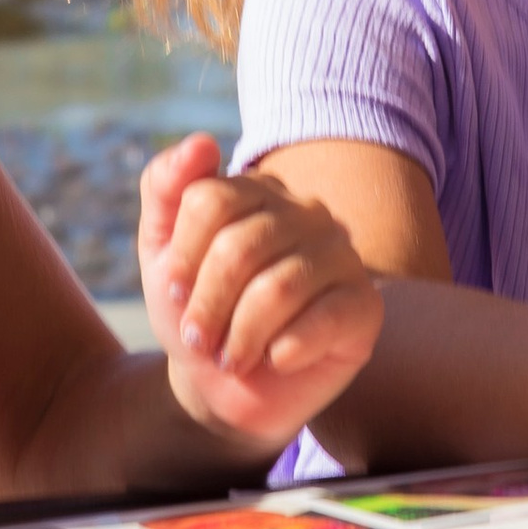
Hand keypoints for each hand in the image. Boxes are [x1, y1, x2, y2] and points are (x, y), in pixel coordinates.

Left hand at [139, 134, 384, 447]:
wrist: (224, 387)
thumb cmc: (198, 312)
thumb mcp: (162, 252)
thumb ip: (166, 188)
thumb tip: (203, 140)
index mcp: (260, 192)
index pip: (212, 200)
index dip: (184, 256)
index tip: (176, 294)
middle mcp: (308, 213)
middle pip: (241, 246)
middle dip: (208, 303)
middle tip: (199, 338)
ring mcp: (342, 256)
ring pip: (279, 287)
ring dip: (240, 335)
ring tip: (231, 357)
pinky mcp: (364, 306)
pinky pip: (324, 319)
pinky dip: (284, 349)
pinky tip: (276, 359)